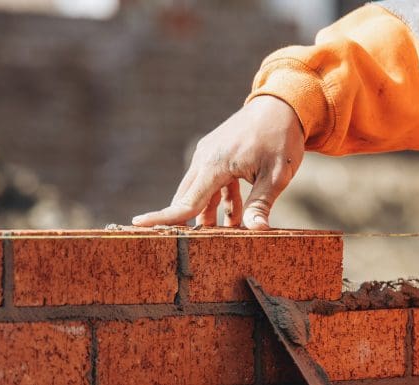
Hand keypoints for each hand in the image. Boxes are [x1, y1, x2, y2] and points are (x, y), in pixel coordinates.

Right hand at [132, 95, 303, 229]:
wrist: (281, 105)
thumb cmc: (280, 138)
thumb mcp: (276, 175)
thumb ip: (261, 204)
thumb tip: (256, 231)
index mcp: (215, 165)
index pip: (186, 202)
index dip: (163, 217)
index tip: (137, 225)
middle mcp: (205, 159)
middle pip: (187, 199)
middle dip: (191, 223)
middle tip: (198, 248)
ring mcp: (208, 154)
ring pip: (199, 192)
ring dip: (209, 213)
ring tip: (228, 233)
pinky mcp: (215, 153)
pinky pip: (209, 182)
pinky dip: (218, 199)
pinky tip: (235, 214)